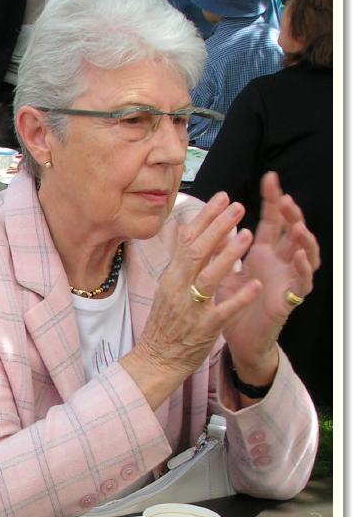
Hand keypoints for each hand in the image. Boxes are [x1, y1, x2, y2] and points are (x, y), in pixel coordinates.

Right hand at [120, 192, 261, 408]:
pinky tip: (256, 285)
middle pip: (197, 252)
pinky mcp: (204, 328)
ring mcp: (190, 309)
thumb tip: (185, 227)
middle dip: (218, 228)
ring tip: (248, 235)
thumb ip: (179, 259)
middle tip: (238, 206)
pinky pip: (223, 310)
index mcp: (171, 277)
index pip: (186, 240)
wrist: (156, 359)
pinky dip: (239, 298)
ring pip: (209, 278)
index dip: (205, 217)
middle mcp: (178, 289)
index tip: (222, 197)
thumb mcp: (167, 287)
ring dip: (228, 256)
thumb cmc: (165, 323)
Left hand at [215, 172, 319, 384]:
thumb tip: (213, 221)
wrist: (236, 340)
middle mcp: (277, 262)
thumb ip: (220, 249)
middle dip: (289, 214)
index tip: (270, 177)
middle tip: (285, 197)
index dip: (271, 200)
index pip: (268, 221)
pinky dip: (301, 270)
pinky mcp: (289, 300)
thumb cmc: (231, 305)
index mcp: (260, 253)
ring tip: (296, 226)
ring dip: (301, 239)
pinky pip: (301, 283)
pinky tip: (297, 258)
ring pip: (302, 254)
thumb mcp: (221, 272)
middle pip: (288, 231)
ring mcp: (286, 280)